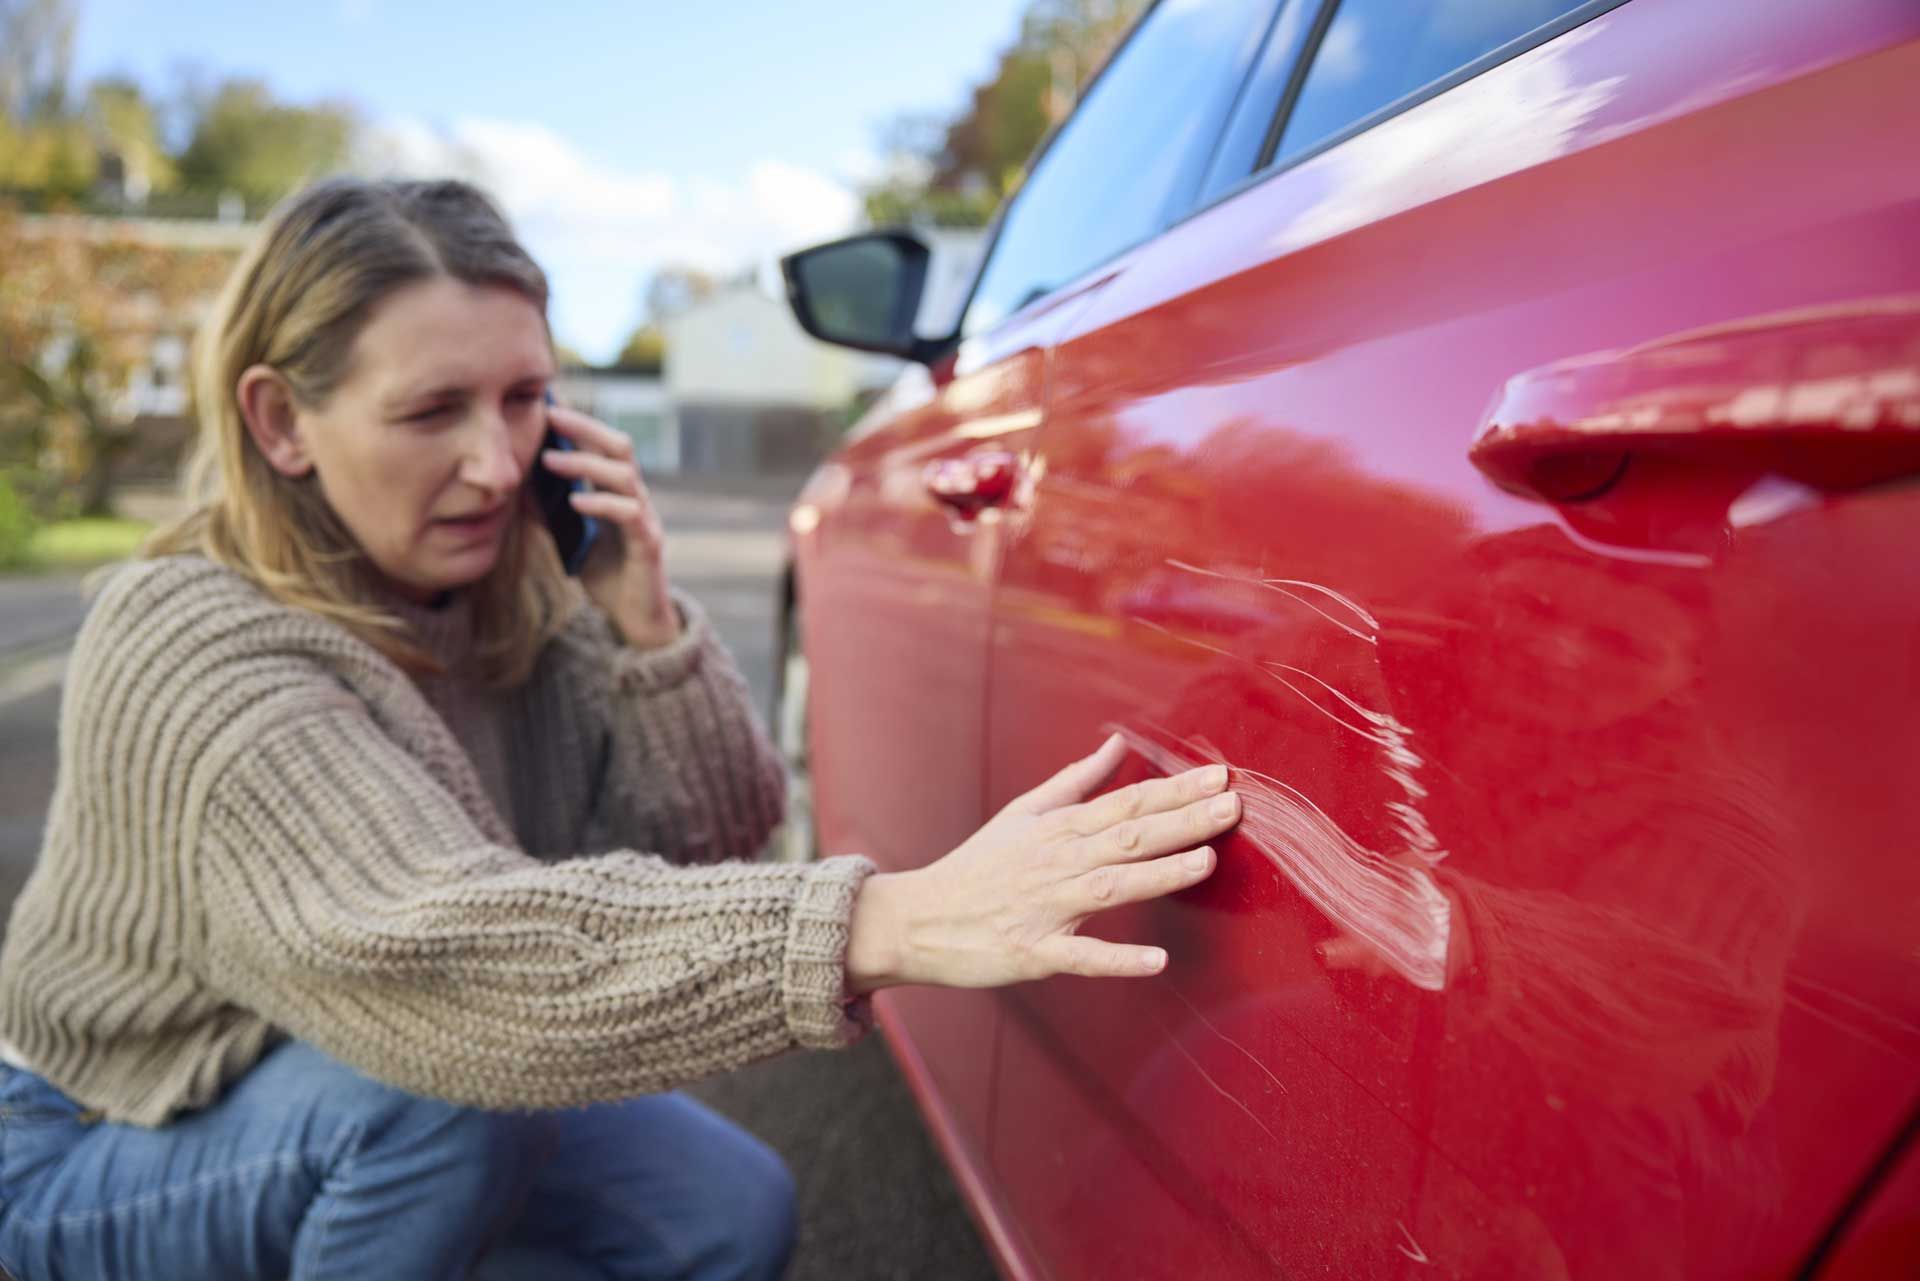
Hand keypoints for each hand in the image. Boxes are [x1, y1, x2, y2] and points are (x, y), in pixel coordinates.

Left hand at [539, 403, 678, 648]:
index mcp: (618, 491)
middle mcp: (636, 497)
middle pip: (619, 446)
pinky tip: (575, 502)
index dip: (579, 423)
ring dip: (584, 464)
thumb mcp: (567, 535)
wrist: (633, 617)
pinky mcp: (648, 543)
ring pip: (624, 475)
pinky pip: (629, 514)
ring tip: (549, 460)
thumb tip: (516, 481)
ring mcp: (645, 518)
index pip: (603, 445)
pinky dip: (601, 504)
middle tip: (551, 416)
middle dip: (585, 428)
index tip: (547, 404)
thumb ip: (548, 509)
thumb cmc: (603, 572)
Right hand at [845, 733, 1240, 992]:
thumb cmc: (978, 866)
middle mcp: (1057, 863)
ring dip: (1159, 874)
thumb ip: (1075, 781)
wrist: (920, 918)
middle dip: (1182, 821)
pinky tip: (1156, 961)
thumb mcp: (1024, 813)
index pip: (1125, 803)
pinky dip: (1118, 961)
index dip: (1174, 790)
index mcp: (1058, 829)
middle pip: (1128, 837)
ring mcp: (1047, 908)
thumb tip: (1116, 744)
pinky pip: (1082, 957)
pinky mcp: (1035, 953)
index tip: (1218, 777)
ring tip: (1206, 861)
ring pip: (1111, 887)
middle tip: (1231, 806)